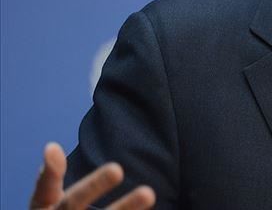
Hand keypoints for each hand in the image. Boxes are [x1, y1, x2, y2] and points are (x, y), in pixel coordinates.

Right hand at [30, 142, 155, 209]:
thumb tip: (51, 148)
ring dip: (126, 208)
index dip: (49, 172)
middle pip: (73, 204)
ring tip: (148, 193)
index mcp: (44, 209)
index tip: (52, 146)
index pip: (44, 190)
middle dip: (93, 186)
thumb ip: (52, 177)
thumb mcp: (48, 201)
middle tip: (116, 168)